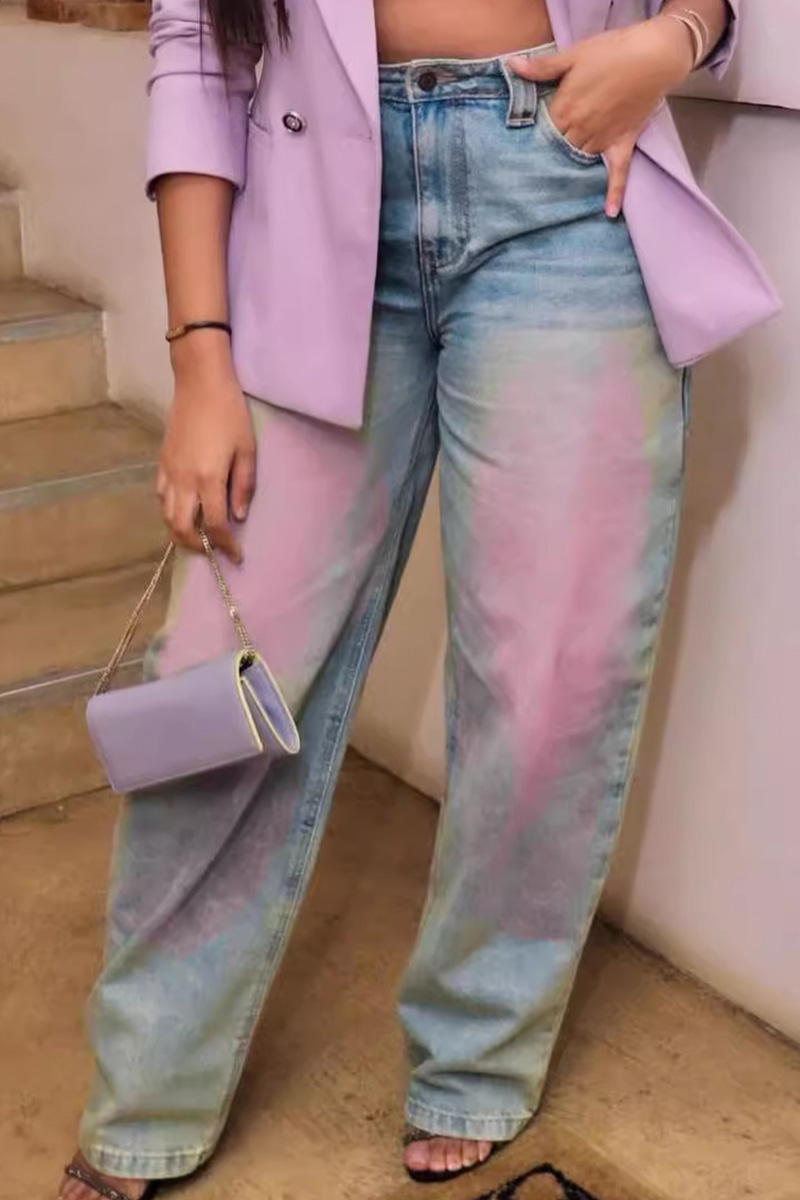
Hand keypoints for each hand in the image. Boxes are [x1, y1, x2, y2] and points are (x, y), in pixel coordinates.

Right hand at [157, 335, 255, 561]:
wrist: (200, 382)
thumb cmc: (230, 412)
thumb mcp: (246, 449)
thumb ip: (243, 486)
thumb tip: (239, 516)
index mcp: (208, 478)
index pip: (214, 525)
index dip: (226, 545)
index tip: (237, 556)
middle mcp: (184, 480)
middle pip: (182, 528)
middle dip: (197, 547)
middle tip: (213, 552)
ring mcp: (168, 471)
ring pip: (166, 515)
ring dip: (180, 532)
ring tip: (198, 538)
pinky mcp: (161, 462)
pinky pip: (160, 496)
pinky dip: (170, 511)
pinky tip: (183, 510)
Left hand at [511, 17, 695, 216]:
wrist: (654, 55)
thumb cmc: (613, 51)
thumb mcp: (574, 54)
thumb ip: (543, 66)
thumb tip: (512, 66)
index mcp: (565, 108)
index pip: (540, 131)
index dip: (530, 140)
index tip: (516, 152)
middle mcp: (581, 129)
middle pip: (557, 150)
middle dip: (545, 160)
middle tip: (528, 178)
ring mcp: (602, 139)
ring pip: (579, 163)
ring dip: (567, 176)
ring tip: (550, 194)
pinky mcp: (623, 143)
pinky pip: (618, 173)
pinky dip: (615, 193)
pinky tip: (610, 213)